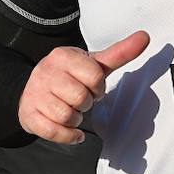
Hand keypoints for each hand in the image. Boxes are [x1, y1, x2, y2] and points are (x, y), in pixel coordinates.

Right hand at [18, 31, 150, 143]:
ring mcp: (35, 94)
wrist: (31, 89)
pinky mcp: (29, 115)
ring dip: (76, 119)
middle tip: (80, 100)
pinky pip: (54, 132)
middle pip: (81, 98)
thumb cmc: (68, 76)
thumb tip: (144, 37)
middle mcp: (46, 72)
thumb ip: (119, 53)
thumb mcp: (93, 63)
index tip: (93, 87)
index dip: (98, 87)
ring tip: (72, 111)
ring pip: (67, 116)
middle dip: (86, 103)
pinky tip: (72, 131)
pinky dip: (68, 136)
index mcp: (62, 56)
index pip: (94, 76)